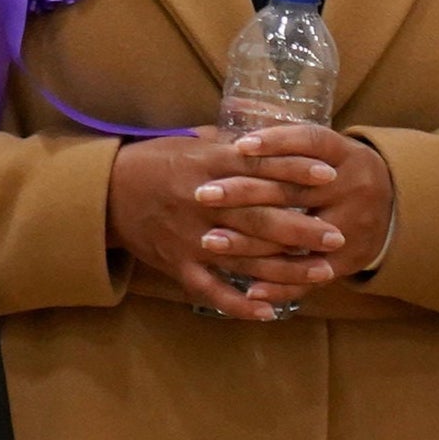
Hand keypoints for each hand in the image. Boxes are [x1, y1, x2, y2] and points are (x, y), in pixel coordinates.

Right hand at [106, 127, 379, 320]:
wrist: (102, 193)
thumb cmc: (148, 163)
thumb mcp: (184, 143)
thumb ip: (226, 141)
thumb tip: (265, 128)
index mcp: (203, 168)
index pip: (256, 167)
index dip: (293, 170)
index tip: (328, 174)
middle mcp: (199, 204)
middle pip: (258, 219)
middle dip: (300, 228)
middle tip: (336, 236)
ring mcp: (189, 238)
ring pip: (244, 258)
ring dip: (284, 268)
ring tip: (321, 272)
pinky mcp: (177, 264)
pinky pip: (210, 289)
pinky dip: (238, 303)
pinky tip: (267, 311)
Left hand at [196, 125, 392, 282]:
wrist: (391, 205)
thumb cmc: (333, 170)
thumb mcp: (318, 147)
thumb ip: (281, 136)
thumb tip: (233, 113)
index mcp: (342, 154)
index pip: (309, 141)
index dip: (275, 142)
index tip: (236, 146)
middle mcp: (352, 186)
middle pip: (293, 190)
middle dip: (243, 192)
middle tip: (201, 193)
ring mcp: (353, 225)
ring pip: (297, 235)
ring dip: (250, 240)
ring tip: (208, 240)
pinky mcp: (349, 259)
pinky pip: (312, 275)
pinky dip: (281, 284)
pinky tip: (248, 289)